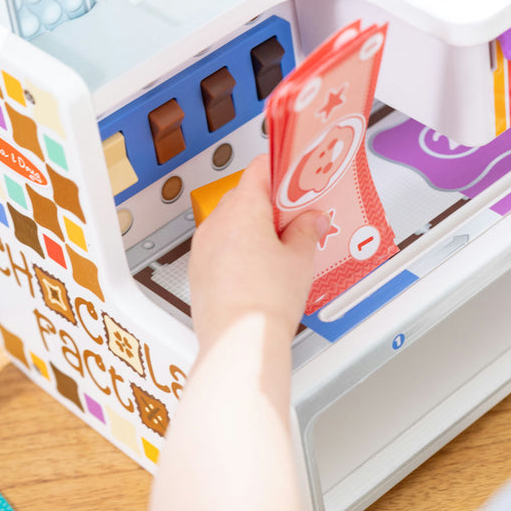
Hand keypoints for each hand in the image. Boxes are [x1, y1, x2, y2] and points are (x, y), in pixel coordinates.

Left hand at [188, 155, 323, 355]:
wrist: (239, 341)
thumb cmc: (266, 301)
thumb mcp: (300, 259)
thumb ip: (307, 231)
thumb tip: (311, 219)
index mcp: (243, 210)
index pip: (260, 170)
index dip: (281, 169)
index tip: (295, 174)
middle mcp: (217, 223)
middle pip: (245, 195)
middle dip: (271, 202)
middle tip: (296, 215)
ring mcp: (203, 246)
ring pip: (230, 221)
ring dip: (253, 225)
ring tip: (280, 246)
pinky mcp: (198, 269)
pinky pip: (220, 245)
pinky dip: (237, 247)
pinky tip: (259, 267)